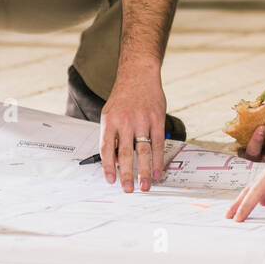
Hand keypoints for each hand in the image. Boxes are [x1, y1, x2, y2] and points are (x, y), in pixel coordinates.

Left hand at [99, 64, 167, 192]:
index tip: (111, 180)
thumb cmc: (123, 97)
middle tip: (128, 189)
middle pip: (126, 152)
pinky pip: (158, 143)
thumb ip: (112, 135)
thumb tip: (116, 160)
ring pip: (143, 150)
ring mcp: (142, 120)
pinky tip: (158, 170)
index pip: (106, 148)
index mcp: (109, 120)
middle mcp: (125, 121)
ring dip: (145, 170)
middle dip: (127, 174)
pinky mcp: (157, 118)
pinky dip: (158, 159)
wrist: (138, 74)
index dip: (108, 166)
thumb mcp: (110, 113)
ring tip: (145, 186)